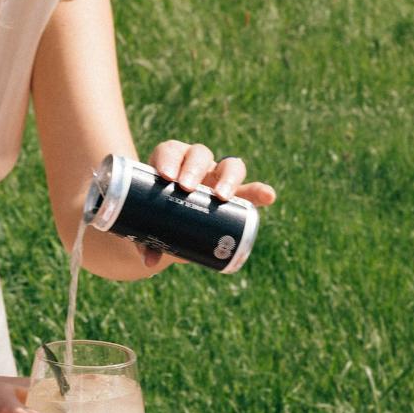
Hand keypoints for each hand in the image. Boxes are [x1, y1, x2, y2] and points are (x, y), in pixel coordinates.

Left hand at [142, 140, 277, 267]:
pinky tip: (268, 196)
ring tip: (222, 196)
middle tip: (186, 187)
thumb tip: (149, 260)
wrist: (169, 226)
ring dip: (228, 178)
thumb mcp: (147, 227)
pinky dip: (260, 192)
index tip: (165, 176)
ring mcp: (217, 178)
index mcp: (170, 162)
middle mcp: (195, 164)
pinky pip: (251, 190)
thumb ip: (144, 240)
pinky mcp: (236, 194)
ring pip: (228, 166)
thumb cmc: (153, 219)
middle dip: (193, 168)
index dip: (169, 159)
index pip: (171, 152)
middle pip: (199, 154)